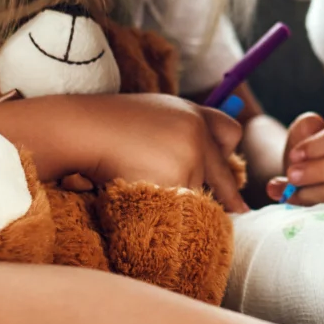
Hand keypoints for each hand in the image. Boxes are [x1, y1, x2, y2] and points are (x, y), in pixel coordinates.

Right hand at [60, 93, 246, 211]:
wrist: (83, 129)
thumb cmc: (108, 124)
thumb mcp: (154, 113)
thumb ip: (181, 131)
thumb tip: (202, 164)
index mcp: (192, 113)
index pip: (230, 133)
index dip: (228, 155)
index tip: (232, 171)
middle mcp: (198, 133)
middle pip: (222, 174)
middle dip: (229, 195)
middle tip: (241, 210)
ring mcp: (191, 157)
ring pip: (198, 194)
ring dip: (180, 200)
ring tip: (144, 186)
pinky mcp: (179, 180)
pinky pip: (181, 208)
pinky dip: (167, 210)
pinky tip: (142, 194)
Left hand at [267, 114, 323, 205]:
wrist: (307, 178)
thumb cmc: (309, 153)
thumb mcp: (305, 135)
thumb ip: (304, 130)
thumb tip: (305, 140)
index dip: (320, 145)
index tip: (294, 155)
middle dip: (322, 170)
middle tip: (292, 175)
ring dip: (315, 193)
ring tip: (289, 191)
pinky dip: (310, 208)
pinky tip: (290, 201)